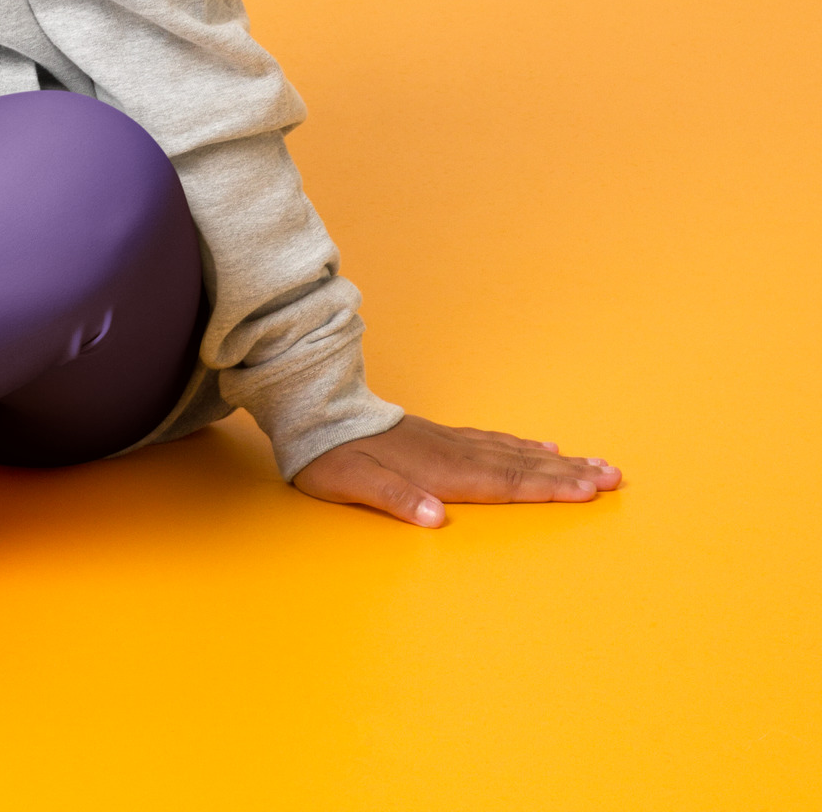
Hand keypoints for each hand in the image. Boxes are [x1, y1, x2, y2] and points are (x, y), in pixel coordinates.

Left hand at [292, 413, 621, 526]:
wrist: (315, 412)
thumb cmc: (330, 455)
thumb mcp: (351, 482)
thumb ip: (395, 498)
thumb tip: (435, 518)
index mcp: (439, 471)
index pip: (505, 483)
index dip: (547, 488)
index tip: (589, 491)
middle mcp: (452, 454)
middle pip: (522, 466)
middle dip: (570, 474)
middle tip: (615, 476)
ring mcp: (449, 442)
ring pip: (514, 453)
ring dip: (556, 461)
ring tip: (594, 463)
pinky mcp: (440, 437)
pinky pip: (493, 442)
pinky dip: (522, 447)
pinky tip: (540, 447)